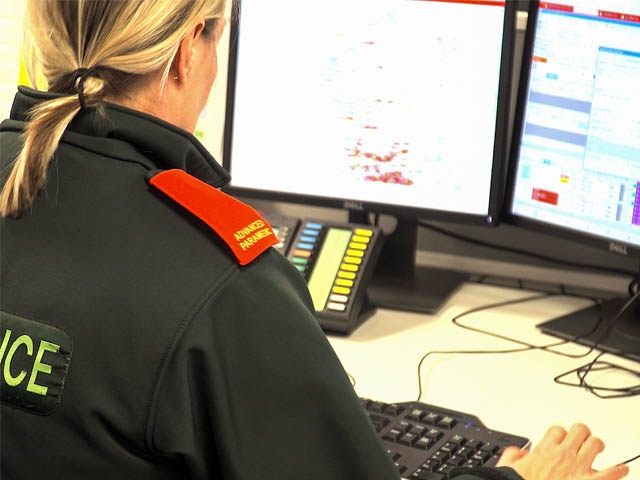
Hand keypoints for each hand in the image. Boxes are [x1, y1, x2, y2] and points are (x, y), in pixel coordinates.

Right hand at [496, 423, 628, 479]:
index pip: (557, 429)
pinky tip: (622, 469)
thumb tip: (518, 453)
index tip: (560, 439)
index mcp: (544, 449)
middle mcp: (564, 454)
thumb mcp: (508, 466)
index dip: (560, 433)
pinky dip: (619, 470)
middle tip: (582, 439)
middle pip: (579, 430)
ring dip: (597, 446)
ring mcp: (578, 467)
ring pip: (596, 444)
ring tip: (598, 448)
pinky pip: (611, 473)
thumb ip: (513, 455)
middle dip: (582, 433)